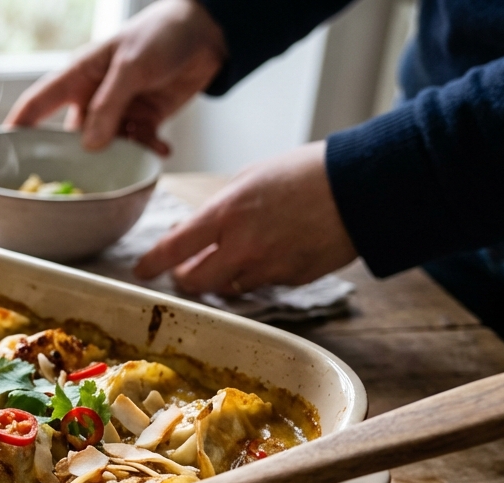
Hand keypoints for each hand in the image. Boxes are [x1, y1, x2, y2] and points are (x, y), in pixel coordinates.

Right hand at [4, 0, 226, 152]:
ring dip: (121, 155)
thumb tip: (90, 145)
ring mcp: (117, 111)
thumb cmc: (161, 35)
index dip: (19, 127)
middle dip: (78, 158)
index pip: (39, 103)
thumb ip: (109, 105)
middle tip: (80, 180)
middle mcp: (92, 97)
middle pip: (73, 137)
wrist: (206, 32)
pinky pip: (136, 145)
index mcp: (79, 76)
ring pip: (107, 147)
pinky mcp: (142, 120)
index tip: (2, 152)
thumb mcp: (132, 66)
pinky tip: (160, 150)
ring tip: (138, 154)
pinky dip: (146, 151)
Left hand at [134, 141, 359, 294]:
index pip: (174, 249)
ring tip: (236, 254)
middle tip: (185, 270)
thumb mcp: (250, 178)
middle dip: (186, 277)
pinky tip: (273, 252)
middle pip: (195, 282)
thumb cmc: (305, 173)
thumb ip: (219, 210)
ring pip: (228, 287)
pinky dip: (257, 274)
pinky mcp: (291, 280)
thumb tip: (196, 232)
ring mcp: (268, 268)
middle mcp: (242, 247)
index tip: (142, 270)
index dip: (152, 263)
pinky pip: (262, 285)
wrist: (360, 188)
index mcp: (226, 214)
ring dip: (223, 276)